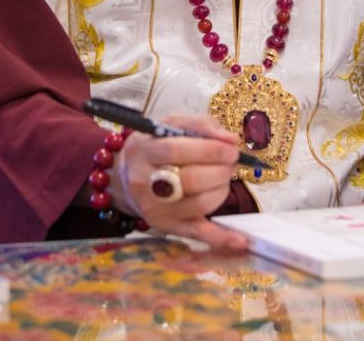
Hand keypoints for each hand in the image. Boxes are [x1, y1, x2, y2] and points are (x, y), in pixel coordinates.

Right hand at [111, 114, 247, 249]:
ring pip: (199, 204)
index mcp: (143, 152)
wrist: (123, 180)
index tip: (230, 148)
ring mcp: (156, 209)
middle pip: (190, 180)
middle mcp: (145, 183)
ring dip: (222, 189)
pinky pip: (198, 234)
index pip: (176, 150)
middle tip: (231, 162)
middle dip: (220, 170)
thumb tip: (229, 139)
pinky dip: (221, 238)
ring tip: (224, 177)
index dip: (209, 150)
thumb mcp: (169, 125)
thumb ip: (199, 125)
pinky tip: (240, 240)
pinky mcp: (168, 227)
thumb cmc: (153, 147)